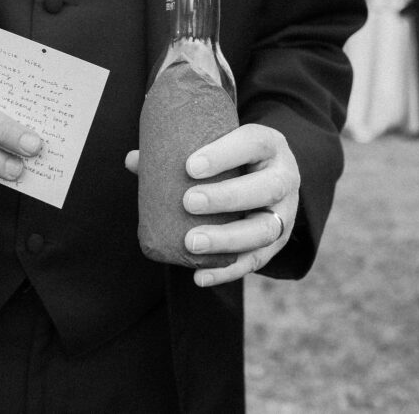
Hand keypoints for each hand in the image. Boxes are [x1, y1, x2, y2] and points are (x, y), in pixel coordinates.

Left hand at [125, 123, 299, 286]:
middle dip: (227, 197)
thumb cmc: (234, 157)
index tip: (190, 166)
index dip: (224, 155)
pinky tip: (199, 276)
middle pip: (266, 188)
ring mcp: (284, 213)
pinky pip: (257, 260)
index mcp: (268, 145)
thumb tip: (133, 160)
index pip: (253, 143)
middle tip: (188, 202)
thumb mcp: (217, 146)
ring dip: (227, 239)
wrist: (269, 175)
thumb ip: (177, 152)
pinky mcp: (278, 243)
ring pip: (265, 230)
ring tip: (191, 242)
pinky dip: (228, 270)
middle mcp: (285, 178)